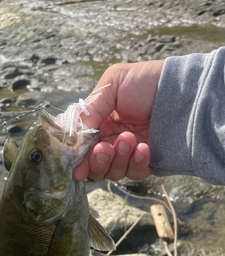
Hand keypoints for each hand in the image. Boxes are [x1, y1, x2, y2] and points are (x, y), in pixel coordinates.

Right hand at [73, 60, 163, 181]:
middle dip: (96, 160)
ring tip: (130, 139)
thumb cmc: (146, 82)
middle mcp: (109, 139)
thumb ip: (90, 107)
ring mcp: (127, 153)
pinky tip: (144, 147)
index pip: (80, 145)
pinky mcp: (145, 162)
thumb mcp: (113, 83)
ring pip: (111, 172)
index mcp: (98, 122)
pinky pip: (133, 173)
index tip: (74, 161)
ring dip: (117, 158)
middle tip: (105, 148)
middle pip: (92, 165)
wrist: (182, 91)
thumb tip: (71, 132)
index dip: (75, 155)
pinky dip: (136, 163)